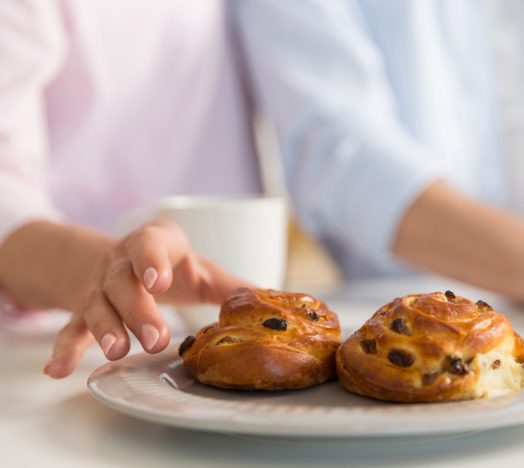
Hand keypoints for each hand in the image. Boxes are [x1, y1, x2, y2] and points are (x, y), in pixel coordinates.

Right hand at [44, 218, 247, 377]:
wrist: (120, 258)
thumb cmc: (170, 265)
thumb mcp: (200, 270)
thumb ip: (230, 286)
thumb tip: (272, 303)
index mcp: (155, 243)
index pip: (150, 244)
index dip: (152, 260)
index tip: (159, 281)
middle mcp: (121, 261)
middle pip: (124, 282)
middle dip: (139, 310)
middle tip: (156, 339)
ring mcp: (100, 285)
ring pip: (98, 304)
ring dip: (106, 328)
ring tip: (117, 351)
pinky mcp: (83, 308)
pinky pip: (71, 326)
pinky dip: (63, 348)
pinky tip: (57, 370)